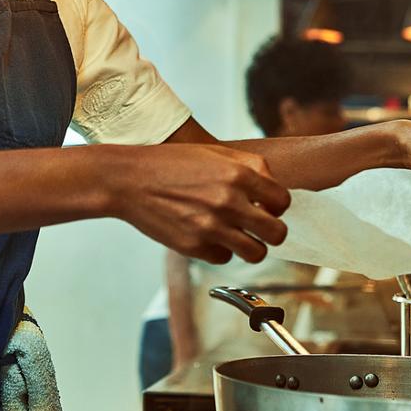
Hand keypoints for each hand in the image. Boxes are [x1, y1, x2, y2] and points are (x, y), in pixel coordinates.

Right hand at [109, 144, 290, 263]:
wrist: (127, 180)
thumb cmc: (169, 163)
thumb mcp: (214, 151)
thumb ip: (250, 166)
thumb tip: (272, 189)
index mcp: (238, 174)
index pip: (283, 202)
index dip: (276, 207)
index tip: (265, 208)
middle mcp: (229, 202)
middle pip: (277, 233)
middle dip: (271, 232)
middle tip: (258, 228)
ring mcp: (211, 226)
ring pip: (256, 253)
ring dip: (250, 247)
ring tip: (237, 238)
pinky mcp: (194, 246)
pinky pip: (224, 258)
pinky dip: (219, 251)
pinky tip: (207, 236)